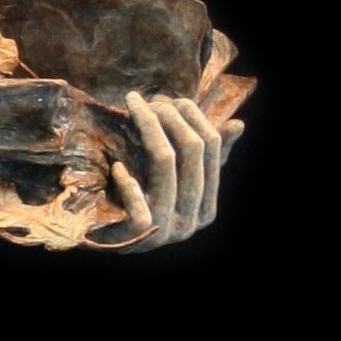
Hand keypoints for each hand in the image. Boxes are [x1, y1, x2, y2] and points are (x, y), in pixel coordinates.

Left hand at [100, 90, 244, 248]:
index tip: (171, 98)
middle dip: (169, 117)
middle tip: (147, 100)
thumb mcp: (172, 181)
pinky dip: (127, 178)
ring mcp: (165, 230)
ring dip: (149, 129)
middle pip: (191, 151)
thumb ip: (203, 157)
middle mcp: (191, 223)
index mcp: (206, 210)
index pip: (211, 148)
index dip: (193, 116)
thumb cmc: (138, 206)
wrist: (102, 242)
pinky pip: (138, 196)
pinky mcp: (137, 235)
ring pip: (166, 164)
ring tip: (133, 112)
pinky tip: (118, 167)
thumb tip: (237, 124)